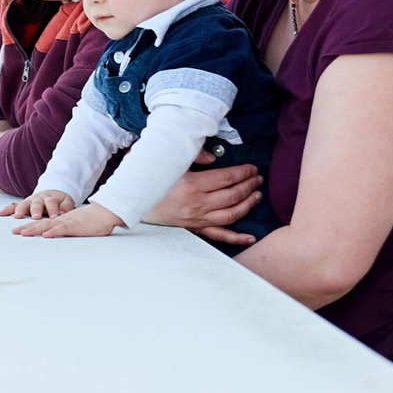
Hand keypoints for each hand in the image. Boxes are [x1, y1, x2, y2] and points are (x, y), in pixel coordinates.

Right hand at [0, 190, 75, 218]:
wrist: (52, 193)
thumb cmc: (60, 202)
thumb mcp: (66, 202)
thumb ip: (65, 207)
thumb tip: (63, 213)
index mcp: (50, 198)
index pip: (52, 202)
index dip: (53, 210)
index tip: (55, 217)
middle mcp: (38, 199)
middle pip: (37, 203)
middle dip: (36, 210)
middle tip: (36, 217)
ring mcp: (29, 201)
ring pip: (24, 204)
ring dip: (20, 210)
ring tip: (18, 217)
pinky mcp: (22, 205)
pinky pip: (13, 206)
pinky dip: (7, 209)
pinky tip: (0, 213)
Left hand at [12, 203, 123, 237]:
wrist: (105, 212)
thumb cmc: (93, 221)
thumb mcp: (77, 226)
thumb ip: (67, 230)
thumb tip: (58, 237)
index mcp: (61, 221)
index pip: (43, 224)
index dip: (30, 227)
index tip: (19, 231)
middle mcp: (61, 220)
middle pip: (41, 224)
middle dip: (26, 228)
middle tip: (13, 232)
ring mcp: (68, 222)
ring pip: (48, 225)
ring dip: (35, 229)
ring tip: (22, 233)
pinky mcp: (76, 226)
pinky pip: (63, 229)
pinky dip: (54, 232)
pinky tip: (45, 235)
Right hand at [146, 163, 263, 246]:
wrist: (134, 203)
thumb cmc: (151, 179)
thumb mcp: (169, 161)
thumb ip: (193, 155)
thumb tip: (214, 157)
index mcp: (192, 185)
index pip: (227, 178)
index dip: (243, 172)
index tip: (252, 168)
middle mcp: (197, 204)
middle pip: (233, 195)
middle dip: (249, 185)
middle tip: (258, 178)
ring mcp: (197, 219)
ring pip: (231, 215)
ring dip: (248, 205)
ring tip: (257, 195)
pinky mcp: (195, 228)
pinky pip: (219, 235)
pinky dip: (236, 237)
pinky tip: (251, 236)